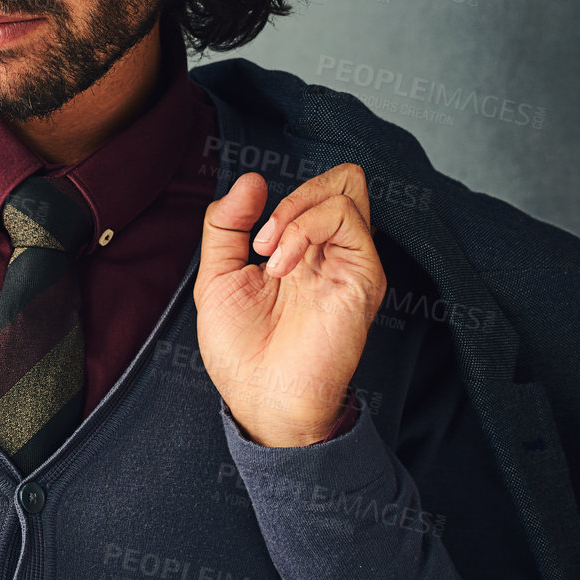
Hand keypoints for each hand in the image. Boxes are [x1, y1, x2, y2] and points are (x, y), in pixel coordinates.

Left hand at [194, 164, 385, 446]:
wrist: (260, 400)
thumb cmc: (241, 351)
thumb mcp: (217, 276)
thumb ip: (226, 225)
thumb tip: (251, 180)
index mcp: (301, 250)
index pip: (314, 190)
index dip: (276, 195)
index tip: (246, 237)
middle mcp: (332, 252)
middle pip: (343, 179)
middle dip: (297, 192)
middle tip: (262, 239)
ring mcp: (349, 262)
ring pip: (347, 187)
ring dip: (294, 210)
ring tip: (268, 255)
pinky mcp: (363, 277)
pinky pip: (346, 217)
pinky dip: (304, 228)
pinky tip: (280, 265)